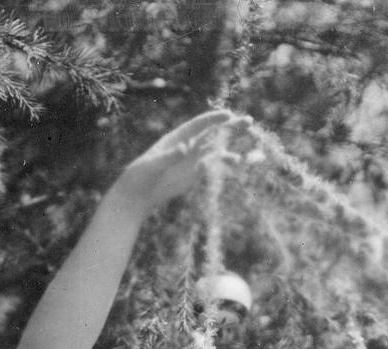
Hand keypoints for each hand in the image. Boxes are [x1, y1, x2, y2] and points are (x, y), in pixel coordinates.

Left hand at [111, 109, 238, 213]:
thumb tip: (186, 148)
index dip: (214, 119)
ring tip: (250, 151)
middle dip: (231, 128)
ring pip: (216, 150)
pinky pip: (212, 166)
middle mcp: (188, 146)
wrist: (138, 194)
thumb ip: (170, 156)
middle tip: (249, 121)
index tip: (229, 115)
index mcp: (178, 138)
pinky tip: (238, 163)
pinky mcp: (194, 175)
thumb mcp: (153, 165)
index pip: (199, 125)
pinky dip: (224, 164)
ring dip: (232, 149)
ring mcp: (192, 160)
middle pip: (213, 134)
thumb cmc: (141, 176)